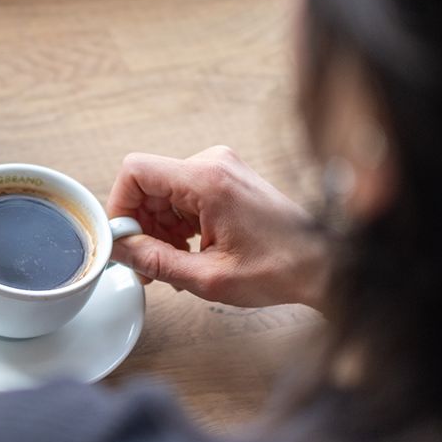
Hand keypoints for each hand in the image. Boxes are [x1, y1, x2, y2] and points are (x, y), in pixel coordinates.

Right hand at [106, 147, 328, 308]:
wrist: (323, 264)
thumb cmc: (278, 268)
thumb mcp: (207, 277)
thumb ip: (154, 261)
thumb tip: (119, 250)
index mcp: (207, 180)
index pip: (135, 171)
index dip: (119, 206)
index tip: (124, 239)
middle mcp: (212, 164)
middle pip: (148, 185)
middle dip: (142, 226)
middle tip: (148, 265)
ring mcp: (220, 169)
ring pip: (163, 193)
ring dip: (159, 229)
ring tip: (173, 265)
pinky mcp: (226, 179)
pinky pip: (182, 196)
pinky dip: (176, 224)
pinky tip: (188, 253)